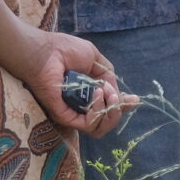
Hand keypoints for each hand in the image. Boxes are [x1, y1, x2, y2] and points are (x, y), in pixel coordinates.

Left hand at [23, 31, 137, 138]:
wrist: (46, 51)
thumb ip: (108, 76)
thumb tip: (118, 93)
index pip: (110, 110)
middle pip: (108, 122)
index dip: (124, 106)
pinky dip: (98, 111)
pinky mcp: (64, 116)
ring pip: (100, 128)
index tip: (133, 99)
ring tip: (104, 93)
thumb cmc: (65, 51)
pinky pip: (88, 125)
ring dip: (110, 110)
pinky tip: (97, 94)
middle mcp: (81, 106)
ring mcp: (72, 113)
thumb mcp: (95, 59)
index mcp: (89, 93)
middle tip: (114, 95)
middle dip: (118, 110)